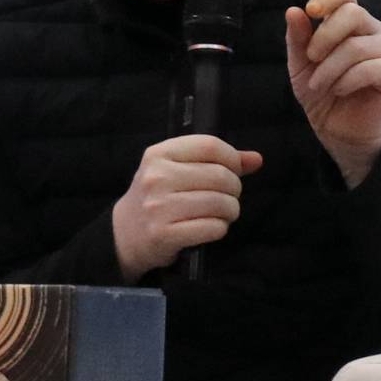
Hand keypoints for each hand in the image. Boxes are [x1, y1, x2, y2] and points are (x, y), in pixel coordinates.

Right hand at [111, 134, 258, 282]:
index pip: (210, 145)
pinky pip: (212, 228)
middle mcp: (156, 178)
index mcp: (159, 154)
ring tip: (222, 213)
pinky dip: (219, 229)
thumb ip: (217, 161)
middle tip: (228, 197)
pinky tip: (210, 227)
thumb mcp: (178, 169)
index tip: (234, 170)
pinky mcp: (163, 234)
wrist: (124, 233)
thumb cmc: (158, 196)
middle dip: (234, 189)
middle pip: (220, 176)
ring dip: (230, 211)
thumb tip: (256, 159)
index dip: (232, 158)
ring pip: (219, 203)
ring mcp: (158, 207)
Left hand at [285, 0, 380, 188]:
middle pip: (353, 13)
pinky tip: (340, 90)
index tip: (311, 12)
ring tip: (319, 85)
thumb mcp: (300, 65)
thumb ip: (298, 38)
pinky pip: (372, 67)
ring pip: (357, 46)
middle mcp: (372, 29)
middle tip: (311, 60)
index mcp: (348, 22)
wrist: (338, 128)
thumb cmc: (321, 92)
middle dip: (324, 37)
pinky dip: (348, 80)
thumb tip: (293, 10)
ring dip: (330, 69)